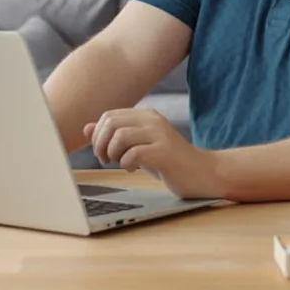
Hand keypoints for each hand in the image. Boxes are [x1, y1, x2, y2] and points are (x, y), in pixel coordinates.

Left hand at [84, 108, 223, 198]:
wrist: (203, 173)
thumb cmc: (168, 161)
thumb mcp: (138, 146)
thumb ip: (114, 136)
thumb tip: (86, 128)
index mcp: (145, 115)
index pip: (108, 116)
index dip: (98, 135)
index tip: (102, 152)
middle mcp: (153, 120)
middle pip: (111, 124)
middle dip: (101, 144)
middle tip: (107, 160)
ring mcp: (160, 134)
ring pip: (120, 136)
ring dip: (113, 153)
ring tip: (119, 163)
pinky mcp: (165, 152)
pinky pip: (134, 153)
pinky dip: (127, 163)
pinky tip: (133, 169)